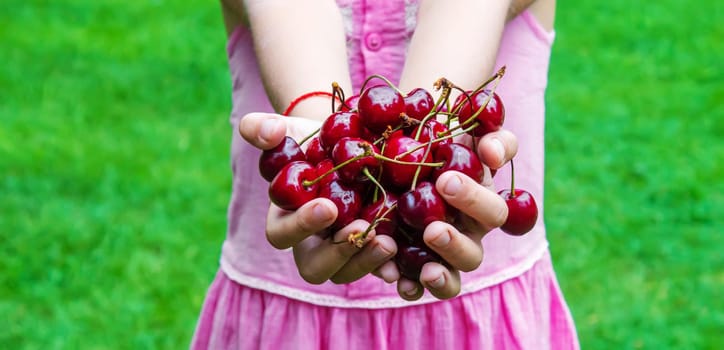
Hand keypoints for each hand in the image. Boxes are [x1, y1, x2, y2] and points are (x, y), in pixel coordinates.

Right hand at [239, 113, 397, 283]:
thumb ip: (263, 129)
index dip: (302, 225)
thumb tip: (270, 131)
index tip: (327, 207)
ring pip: (347, 272)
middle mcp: (312, 244)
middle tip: (360, 229)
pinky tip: (404, 254)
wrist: (350, 147)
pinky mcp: (370, 249)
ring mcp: (342, 251)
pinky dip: (390, 266)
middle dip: (337, 253)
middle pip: (315, 267)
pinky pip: (378, 269)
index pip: (282, 234)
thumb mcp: (288, 132)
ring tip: (387, 242)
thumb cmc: (312, 143)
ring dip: (366, 262)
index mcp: (285, 219)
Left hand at [374, 130, 518, 299]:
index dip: (476, 201)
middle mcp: (467, 235)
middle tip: (432, 228)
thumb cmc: (441, 140)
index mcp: (483, 206)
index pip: (496, 212)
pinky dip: (408, 286)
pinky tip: (393, 278)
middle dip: (454, 242)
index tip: (445, 180)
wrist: (403, 152)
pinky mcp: (413, 267)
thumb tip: (493, 152)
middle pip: (473, 252)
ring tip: (426, 270)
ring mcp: (441, 255)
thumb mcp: (467, 130)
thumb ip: (491, 136)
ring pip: (451, 277)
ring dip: (441, 275)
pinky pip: (416, 286)